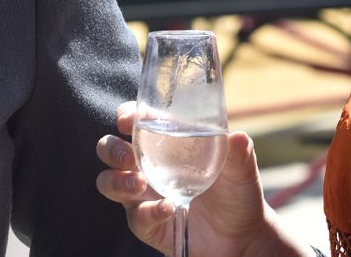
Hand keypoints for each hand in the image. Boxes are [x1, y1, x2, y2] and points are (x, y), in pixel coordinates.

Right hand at [95, 102, 304, 256]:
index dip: (126, 115)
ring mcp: (145, 196)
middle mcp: (149, 166)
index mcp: (166, 143)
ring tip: (140, 184)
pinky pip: (136, 218)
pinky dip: (149, 212)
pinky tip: (168, 208)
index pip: (135, 121)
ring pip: (109, 183)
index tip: (127, 119)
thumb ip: (240, 151)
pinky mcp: (148, 223)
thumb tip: (237, 137)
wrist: (242, 234)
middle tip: (128, 156)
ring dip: (118, 181)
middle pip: (110, 150)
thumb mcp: (242, 168)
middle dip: (112, 150)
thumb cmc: (237, 191)